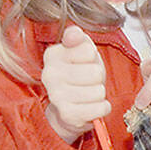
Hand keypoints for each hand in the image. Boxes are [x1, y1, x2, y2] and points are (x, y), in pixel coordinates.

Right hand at [41, 25, 111, 143]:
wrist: (70, 105)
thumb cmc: (79, 72)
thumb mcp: (80, 49)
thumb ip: (77, 36)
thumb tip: (74, 35)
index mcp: (52, 55)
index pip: (88, 51)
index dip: (92, 58)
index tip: (82, 64)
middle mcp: (49, 75)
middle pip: (95, 72)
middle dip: (97, 77)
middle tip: (87, 81)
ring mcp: (56, 96)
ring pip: (99, 91)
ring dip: (99, 94)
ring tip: (87, 93)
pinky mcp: (67, 114)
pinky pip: (100, 108)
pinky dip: (102, 108)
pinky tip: (91, 106)